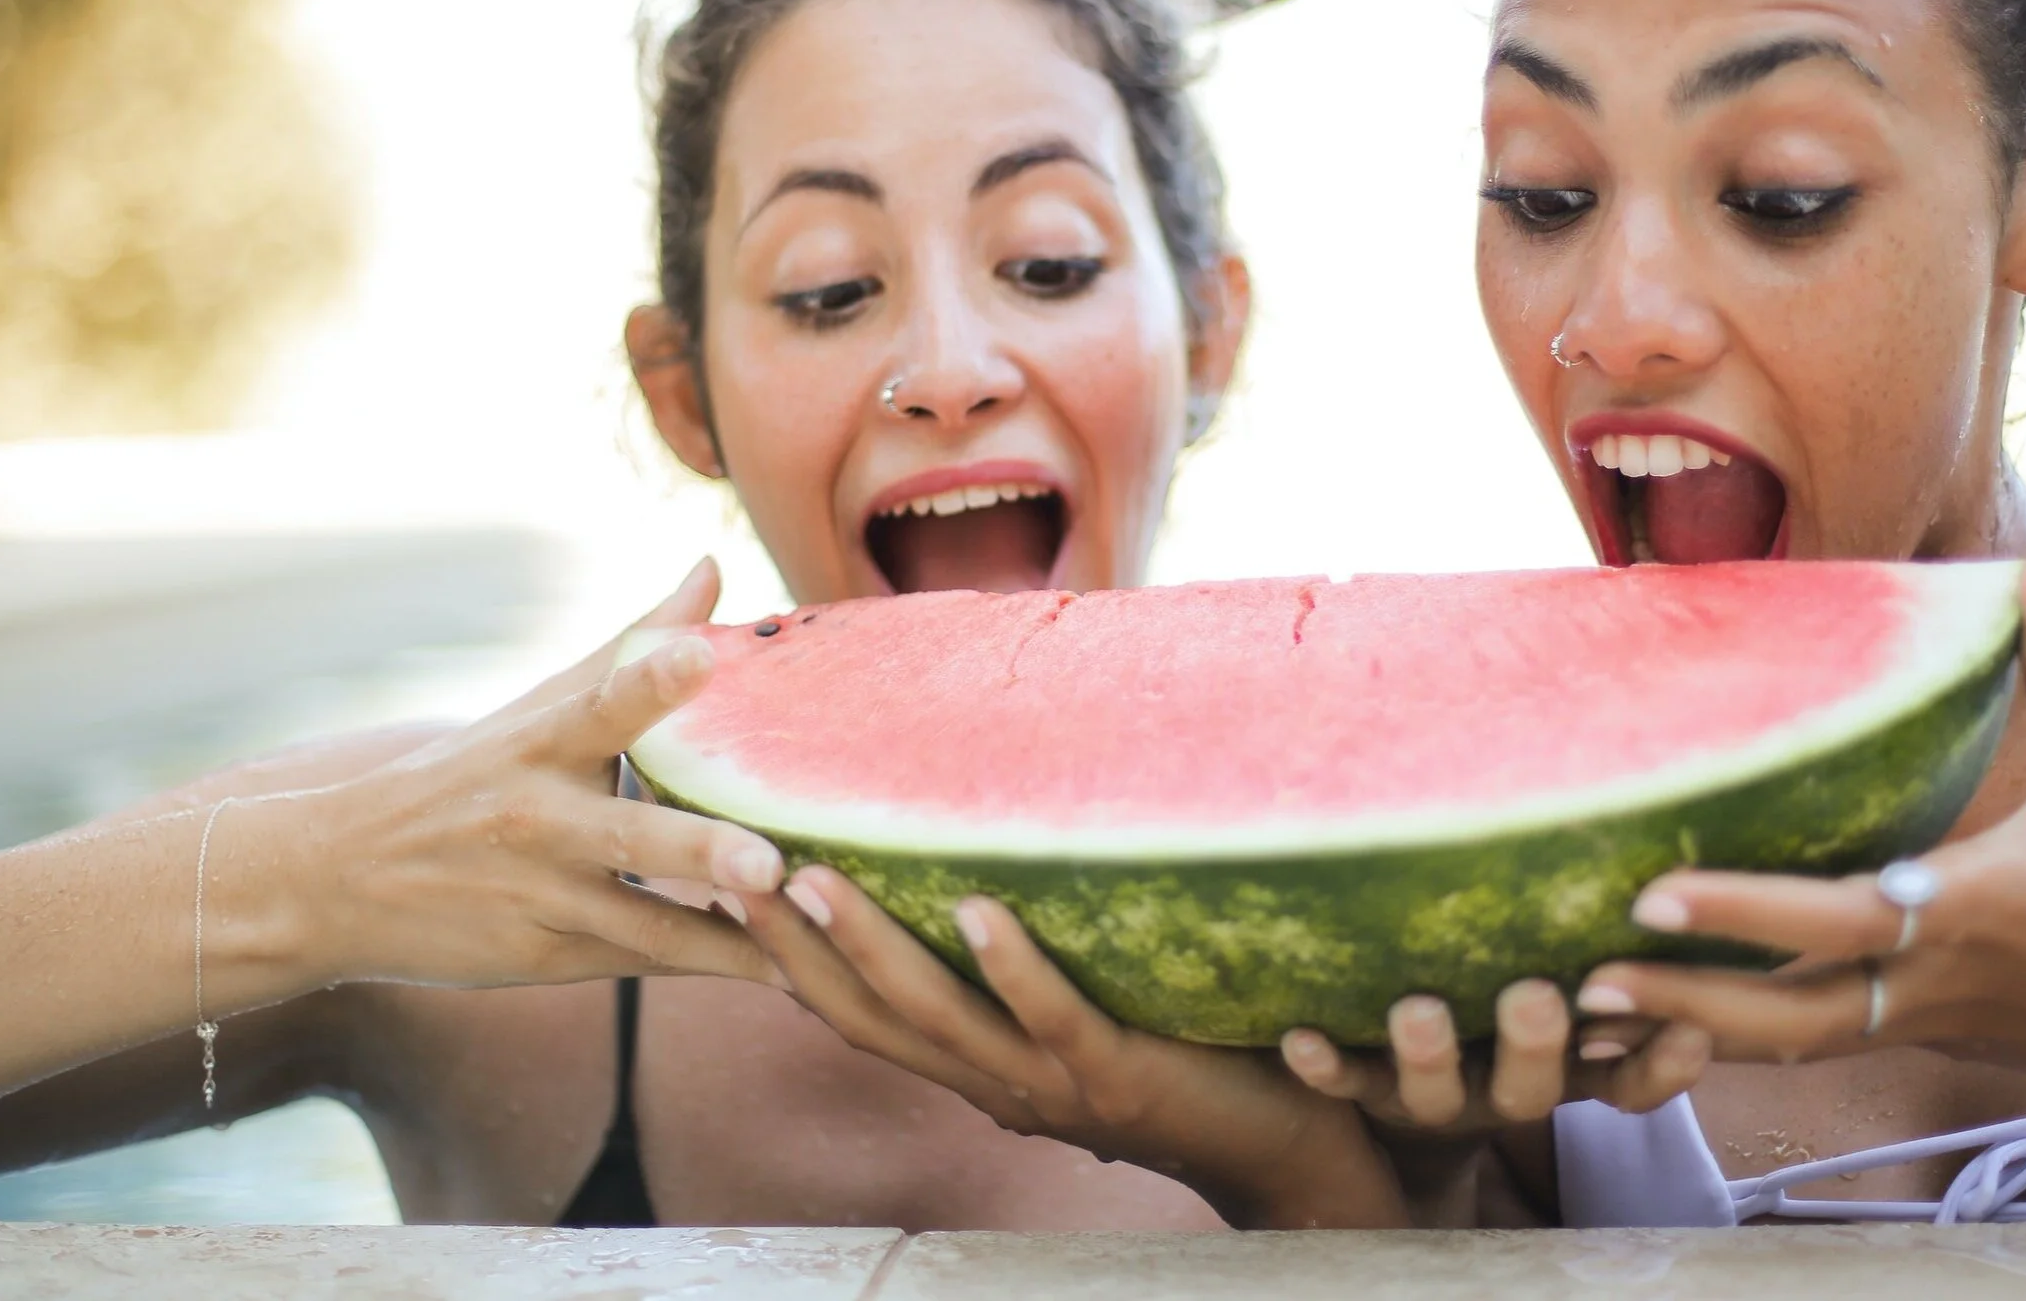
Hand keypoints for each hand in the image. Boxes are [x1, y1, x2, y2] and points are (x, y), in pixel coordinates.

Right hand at [235, 559, 789, 993]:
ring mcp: (544, 896)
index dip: (651, 678)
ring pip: (647, 923)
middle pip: (634, 836)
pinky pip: (644, 961)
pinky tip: (787, 973)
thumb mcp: (541, 705)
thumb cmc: (474, 774)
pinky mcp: (547, 958)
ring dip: (729, 938)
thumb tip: (714, 564)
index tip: (703, 655)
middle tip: (770, 861)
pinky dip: (711, 966)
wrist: (339, 878)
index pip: (601, 701)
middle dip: (703, 850)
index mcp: (544, 741)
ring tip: (808, 958)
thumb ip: (637, 643)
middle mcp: (543, 819)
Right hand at [737, 864, 1407, 1228]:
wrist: (1295, 1155)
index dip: (790, 962)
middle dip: (798, 948)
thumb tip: (982, 874)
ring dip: (874, 949)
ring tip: (816, 879)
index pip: (864, 1017)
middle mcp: (1001, 1085)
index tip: (730, 885)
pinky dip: (1012, 966)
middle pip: (874, 1018)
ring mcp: (1057, 1083)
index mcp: (984, 1071)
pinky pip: (1055, 1017)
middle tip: (734, 869)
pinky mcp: (1124, 1073)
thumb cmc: (1194, 1064)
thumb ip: (1033, 976)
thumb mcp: (1089, 1024)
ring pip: (942, 1018)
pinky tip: (977, 908)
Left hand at [1277, 986, 1710, 1222]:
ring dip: (1429, 1054)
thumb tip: (1648, 847)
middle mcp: (1505, 1088)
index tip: (1691, 1030)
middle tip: (1535, 997)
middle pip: (1529, 1087)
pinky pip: (1345, 1081)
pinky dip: (1326, 1063)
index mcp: (1565, 1067)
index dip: (1661, 1065)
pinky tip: (1299, 1037)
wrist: (1407, 1108)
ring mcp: (1435, 1096)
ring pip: (1434, 1092)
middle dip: (1534, 1043)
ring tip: (1418, 1010)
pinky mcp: (1368, 1089)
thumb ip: (1596, 944)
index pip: (1628, 1078)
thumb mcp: (1563, 988)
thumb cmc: (1503, 1006)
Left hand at [1569, 552, 2025, 1134]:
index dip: (1737, 913)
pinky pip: (1830, 1047)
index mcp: (1965, 913)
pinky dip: (1755, 1039)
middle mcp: (1932, 981)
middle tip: (1580, 981)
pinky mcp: (1941, 1041)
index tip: (1647, 896)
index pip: (1830, 921)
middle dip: (1681, 1008)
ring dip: (1700, 1036)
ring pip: (1797, 1048)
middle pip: (1784, 1018)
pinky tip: (1693, 1021)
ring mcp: (1933, 1024)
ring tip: (1602, 1014)